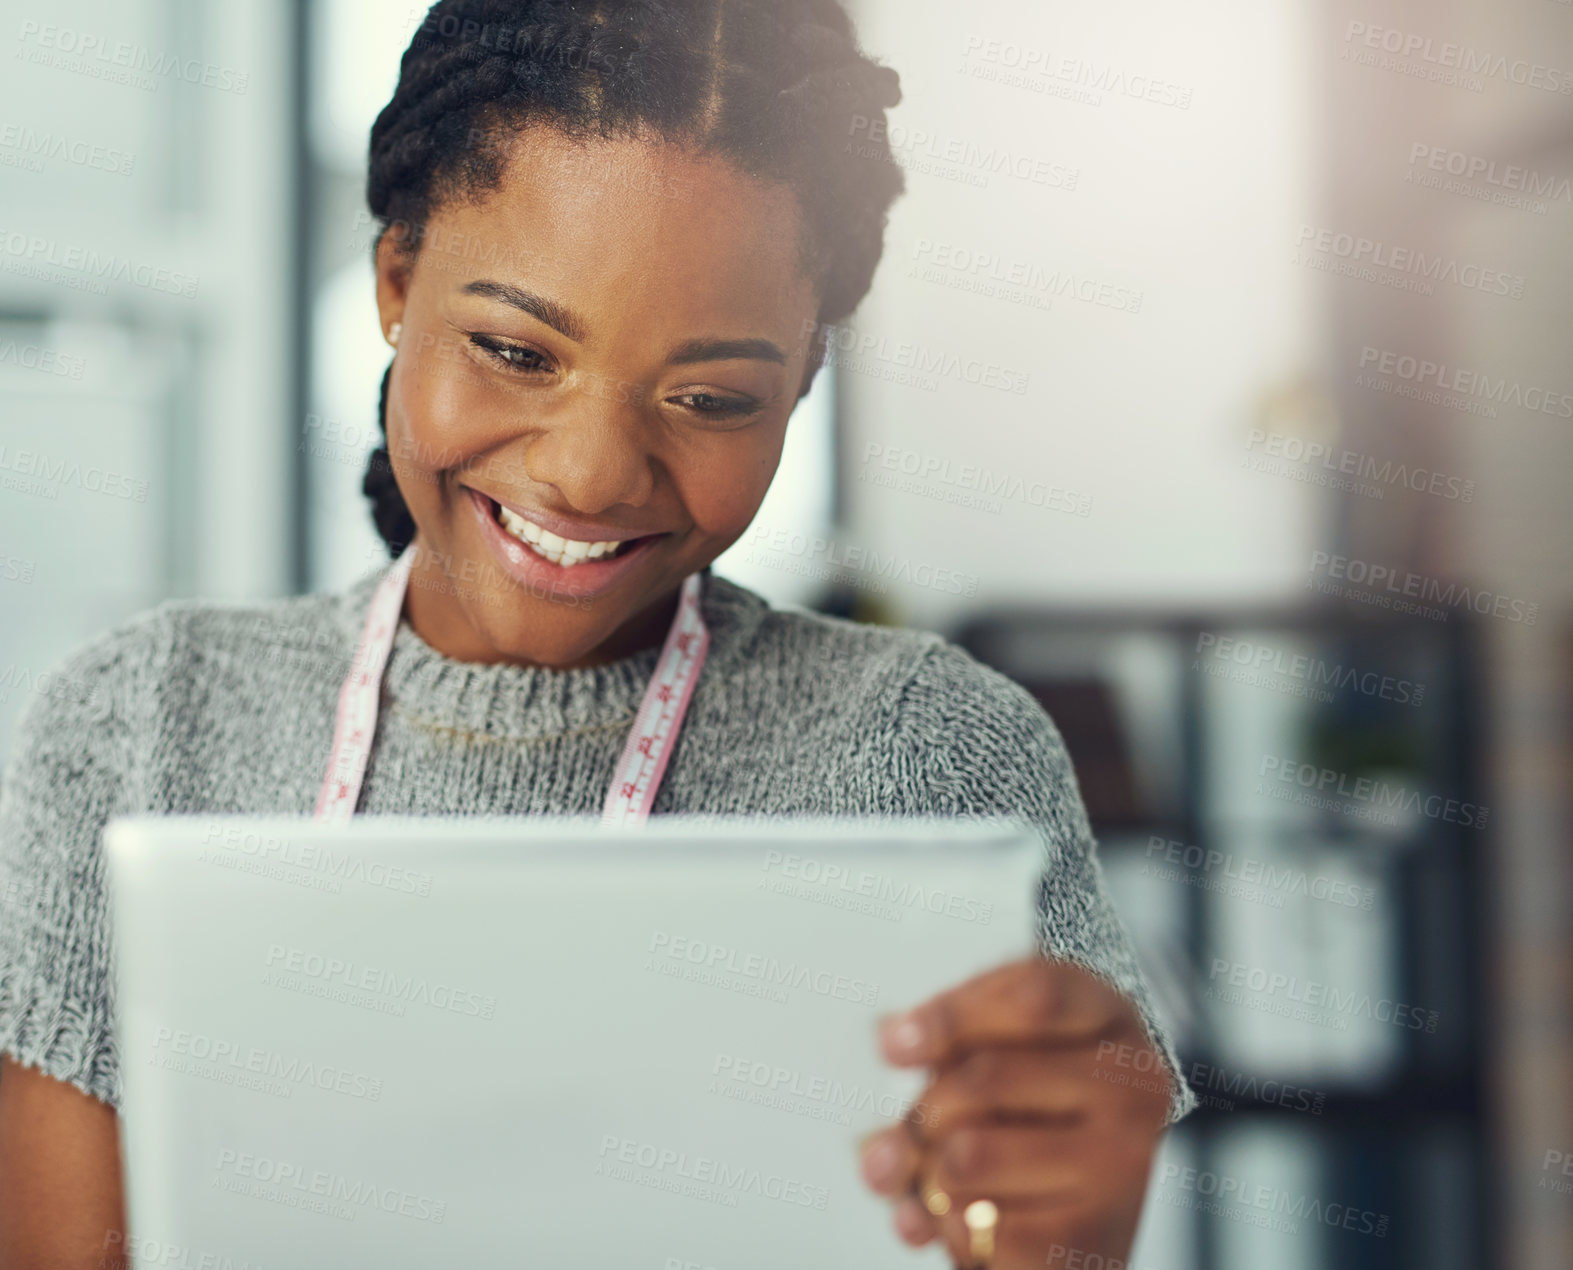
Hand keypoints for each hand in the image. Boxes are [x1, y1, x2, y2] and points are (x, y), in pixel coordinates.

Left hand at [857, 957, 1170, 1268]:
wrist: (1090, 1208)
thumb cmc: (1041, 1108)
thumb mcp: (1005, 1044)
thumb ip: (946, 1049)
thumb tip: (890, 1090)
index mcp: (1108, 1018)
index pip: (1034, 998)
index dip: (954, 1016)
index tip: (894, 1044)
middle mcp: (1130, 1089)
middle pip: (983, 1078)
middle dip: (923, 1110)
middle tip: (914, 1130)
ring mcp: (1121, 1167)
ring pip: (966, 1157)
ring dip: (929, 1172)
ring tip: (945, 1176)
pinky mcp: (1096, 1239)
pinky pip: (977, 1226)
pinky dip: (950, 1226)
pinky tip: (968, 1218)